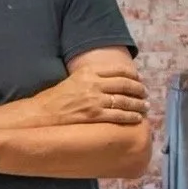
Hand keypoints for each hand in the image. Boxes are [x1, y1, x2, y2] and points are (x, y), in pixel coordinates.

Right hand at [34, 65, 148, 125]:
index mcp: (88, 72)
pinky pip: (119, 115)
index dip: (133, 75)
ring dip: (139, 104)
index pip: (119, 70)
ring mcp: (95, 100)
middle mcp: (94, 84)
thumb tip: (110, 81)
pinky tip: (137, 118)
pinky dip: (131, 116)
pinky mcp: (94, 115)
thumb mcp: (73, 79)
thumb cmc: (55, 97)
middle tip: (145, 94)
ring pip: (125, 100)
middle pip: (125, 84)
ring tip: (145, 106)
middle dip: (139, 90)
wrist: (42, 113)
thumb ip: (91, 77)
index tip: (139, 79)